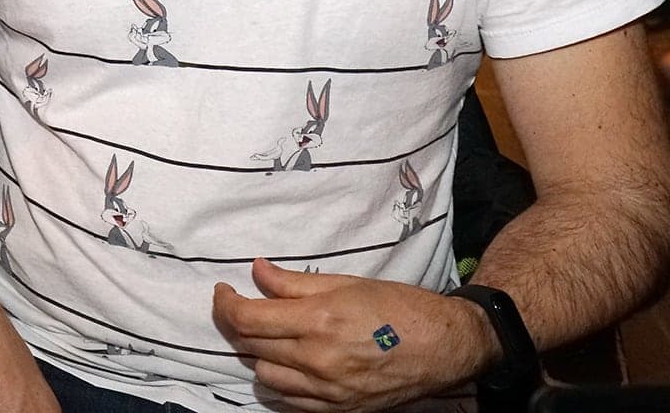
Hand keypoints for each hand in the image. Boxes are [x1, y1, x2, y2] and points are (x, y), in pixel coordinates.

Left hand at [211, 259, 494, 412]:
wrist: (446, 347)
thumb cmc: (400, 306)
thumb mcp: (347, 283)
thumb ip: (295, 281)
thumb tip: (257, 270)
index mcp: (317, 320)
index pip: (245, 319)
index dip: (224, 303)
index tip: (223, 291)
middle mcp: (316, 360)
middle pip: (249, 347)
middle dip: (237, 325)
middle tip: (244, 308)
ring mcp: (327, 391)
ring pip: (263, 376)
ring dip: (256, 355)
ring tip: (268, 336)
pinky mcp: (338, 410)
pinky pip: (288, 402)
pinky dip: (276, 384)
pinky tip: (283, 366)